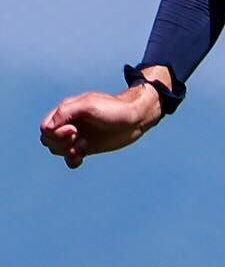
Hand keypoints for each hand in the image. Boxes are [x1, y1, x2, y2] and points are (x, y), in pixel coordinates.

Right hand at [39, 86, 159, 168]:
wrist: (136, 119)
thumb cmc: (114, 109)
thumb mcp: (88, 106)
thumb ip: (65, 112)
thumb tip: (48, 128)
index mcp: (67, 111)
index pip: (46, 127)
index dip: (55, 133)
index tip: (74, 130)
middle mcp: (70, 124)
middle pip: (48, 140)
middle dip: (60, 143)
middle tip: (78, 137)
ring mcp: (78, 136)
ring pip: (57, 150)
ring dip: (67, 151)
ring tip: (84, 145)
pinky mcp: (87, 148)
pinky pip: (70, 159)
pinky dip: (72, 161)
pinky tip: (81, 158)